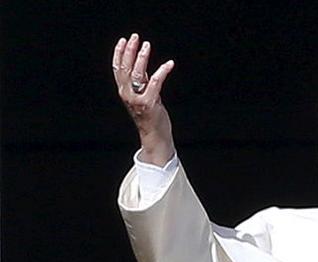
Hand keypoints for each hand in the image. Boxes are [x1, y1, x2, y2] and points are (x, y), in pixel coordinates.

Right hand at [112, 33, 175, 165]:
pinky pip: (155, 83)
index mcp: (124, 92)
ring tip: (147, 45)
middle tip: (136, 37)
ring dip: (142, 58)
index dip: (119, 54)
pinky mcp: (149, 103)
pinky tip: (169, 63)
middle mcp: (128, 95)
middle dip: (130, 51)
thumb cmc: (151, 117)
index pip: (117, 69)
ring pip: (137, 74)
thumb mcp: (144, 96)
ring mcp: (137, 99)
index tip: (124, 40)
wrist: (155, 137)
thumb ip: (143, 83)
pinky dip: (162, 72)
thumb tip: (144, 67)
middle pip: (125, 68)